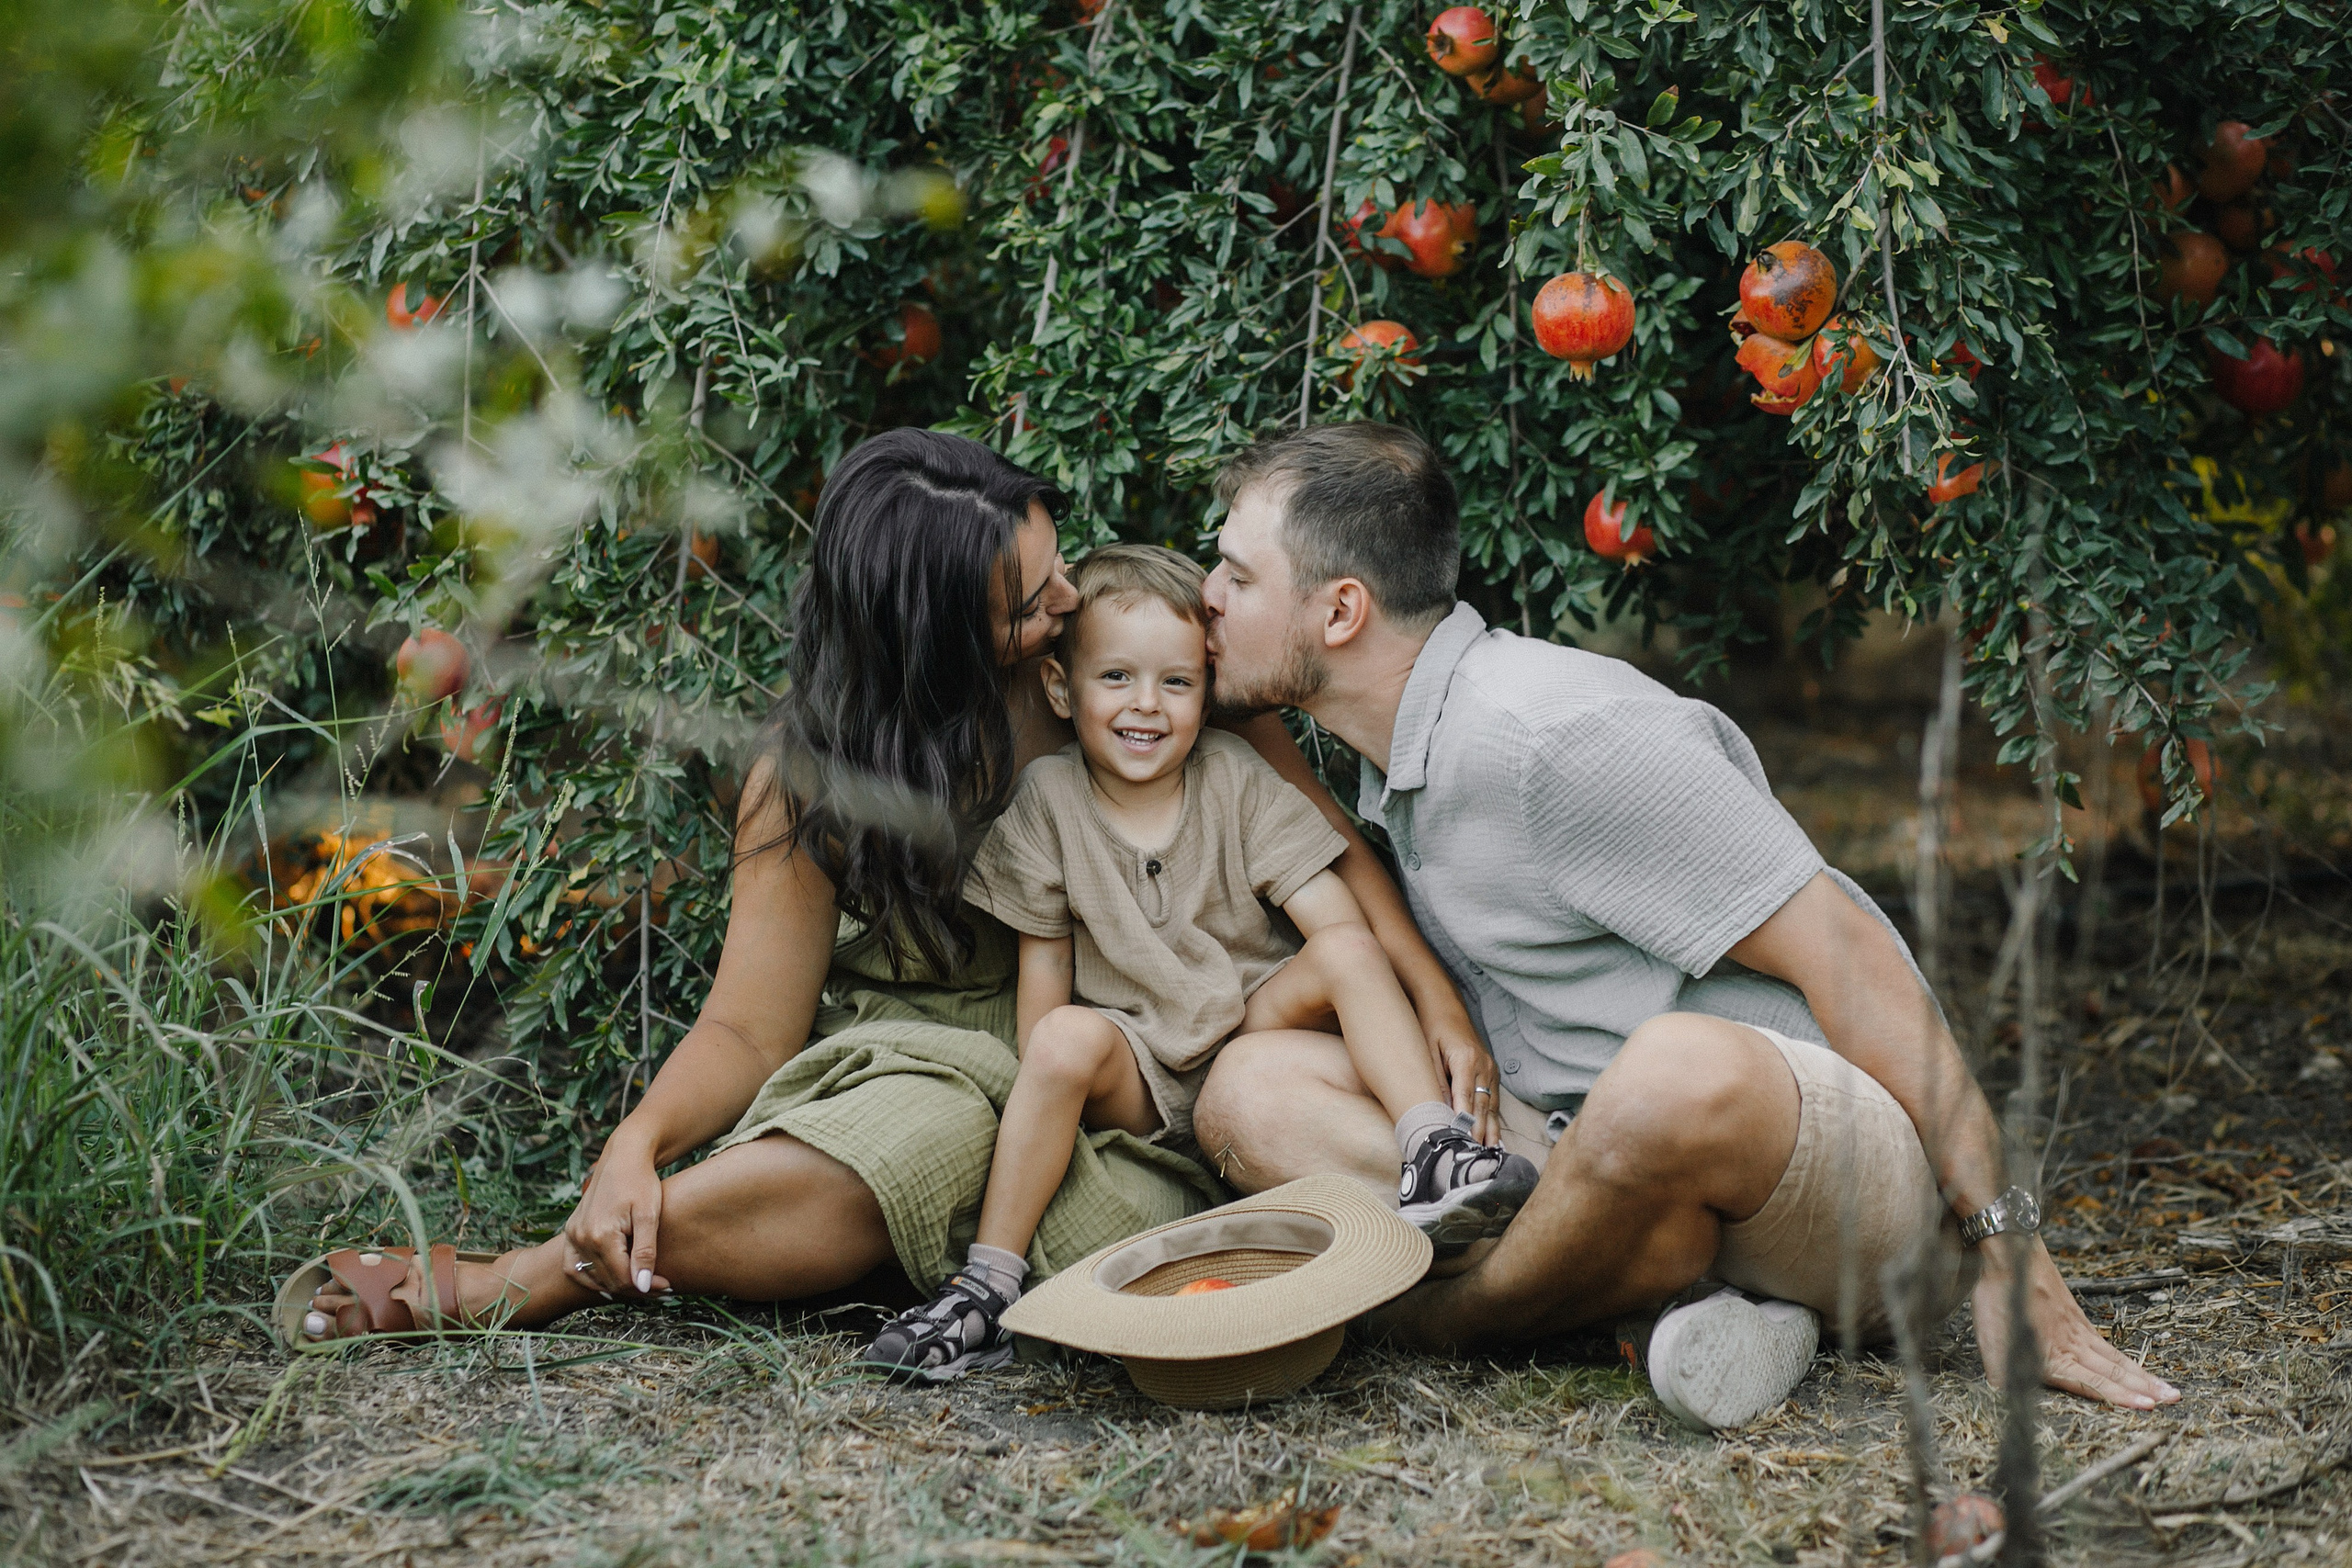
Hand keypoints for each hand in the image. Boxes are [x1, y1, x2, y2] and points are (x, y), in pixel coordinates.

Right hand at [563, 1133, 670, 1297]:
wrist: (624, 1157)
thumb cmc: (641, 1182)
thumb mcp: (649, 1216)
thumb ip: (644, 1252)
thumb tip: (641, 1286)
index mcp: (600, 1235)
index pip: (623, 1278)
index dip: (646, 1287)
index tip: (668, 1286)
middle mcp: (581, 1237)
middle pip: (609, 1280)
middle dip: (636, 1287)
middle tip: (660, 1286)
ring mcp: (572, 1235)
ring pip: (592, 1277)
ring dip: (615, 1285)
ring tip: (641, 1282)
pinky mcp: (571, 1231)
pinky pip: (574, 1267)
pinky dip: (590, 1278)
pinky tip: (610, 1281)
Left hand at [1425, 1011, 1500, 1143]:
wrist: (1445, 1006)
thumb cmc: (1432, 1028)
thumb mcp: (1428, 1052)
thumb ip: (1436, 1081)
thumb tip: (1439, 1109)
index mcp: (1466, 1059)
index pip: (1465, 1096)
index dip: (1465, 1120)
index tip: (1464, 1140)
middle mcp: (1483, 1065)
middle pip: (1481, 1104)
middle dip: (1480, 1130)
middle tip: (1477, 1155)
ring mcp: (1490, 1068)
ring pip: (1491, 1104)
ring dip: (1491, 1129)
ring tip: (1490, 1152)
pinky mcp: (1492, 1071)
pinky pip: (1493, 1099)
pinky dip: (1493, 1118)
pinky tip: (1494, 1135)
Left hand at [1972, 1235, 2178, 1409]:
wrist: (2012, 1255)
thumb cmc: (2001, 1300)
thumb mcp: (1991, 1345)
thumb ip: (2001, 1376)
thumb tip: (2002, 1401)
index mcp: (2056, 1357)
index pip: (2094, 1383)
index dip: (2120, 1398)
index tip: (2150, 1409)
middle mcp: (2074, 1346)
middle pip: (2115, 1373)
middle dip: (2145, 1390)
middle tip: (2175, 1400)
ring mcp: (2078, 1330)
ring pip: (2116, 1358)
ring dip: (2142, 1376)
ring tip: (2167, 1389)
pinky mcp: (2076, 1317)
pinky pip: (2105, 1342)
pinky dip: (2122, 1357)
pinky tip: (2129, 1364)